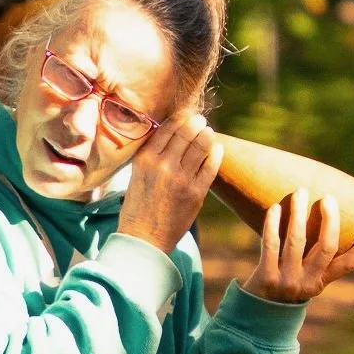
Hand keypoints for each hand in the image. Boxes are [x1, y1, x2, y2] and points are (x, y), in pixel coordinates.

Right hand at [118, 113, 222, 255]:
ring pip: (201, 145)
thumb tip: (173, 135)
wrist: (143, 238)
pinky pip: (211, 165)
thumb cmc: (138, 206)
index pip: (167, 127)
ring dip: (207, 135)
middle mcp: (162, 164)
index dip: (180, 118)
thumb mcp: (137, 175)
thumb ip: (153, 155)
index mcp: (145, 158)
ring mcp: (181, 177)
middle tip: (201, 120)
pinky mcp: (196, 191)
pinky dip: (216, 153)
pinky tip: (216, 148)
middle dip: (196, 123)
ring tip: (208, 132)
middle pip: (186, 132)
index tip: (186, 116)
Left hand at [244, 191, 353, 303]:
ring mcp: (287, 281)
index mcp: (321, 282)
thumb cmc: (281, 284)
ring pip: (297, 241)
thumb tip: (324, 217)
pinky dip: (273, 224)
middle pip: (327, 247)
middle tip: (328, 198)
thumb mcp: (303, 277)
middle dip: (330, 220)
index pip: (349, 264)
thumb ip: (313, 257)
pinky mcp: (266, 278)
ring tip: (300, 192)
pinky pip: (271, 244)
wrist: (254, 312)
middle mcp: (308, 283)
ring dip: (299, 214)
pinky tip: (275, 207)